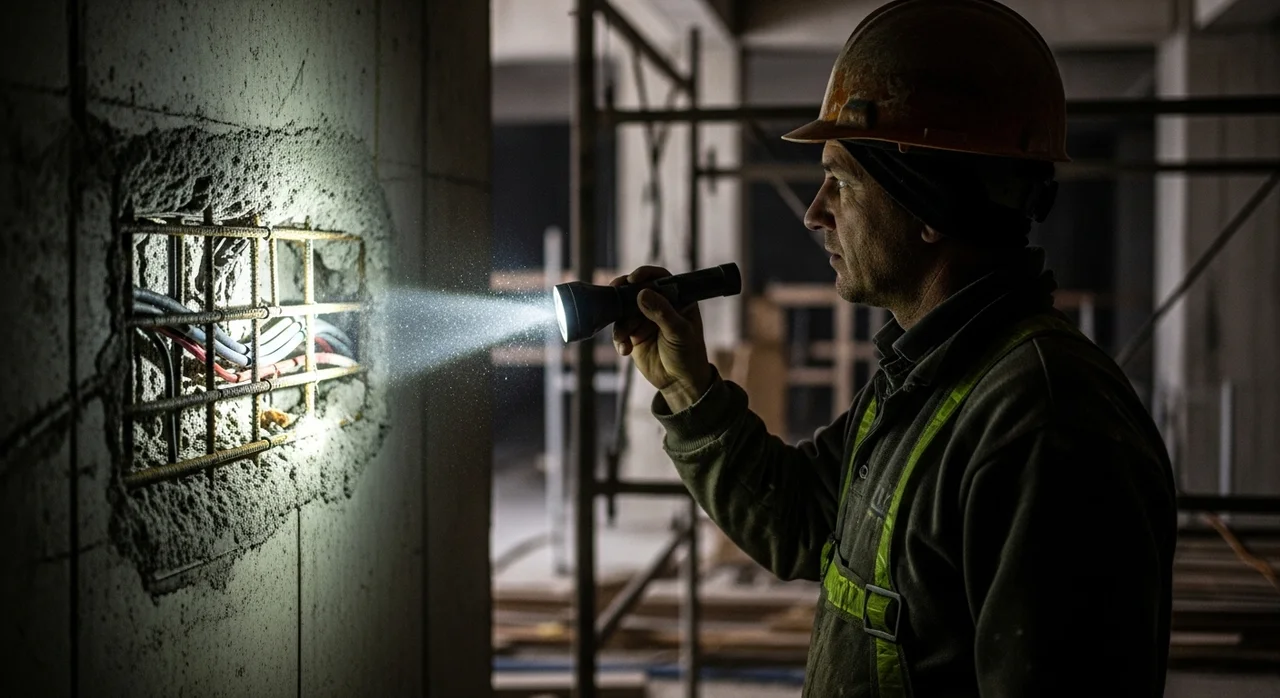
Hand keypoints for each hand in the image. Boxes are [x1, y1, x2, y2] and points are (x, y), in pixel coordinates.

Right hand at [611, 266, 712, 412]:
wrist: (679, 383)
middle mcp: (659, 306)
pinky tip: (625, 350)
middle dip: (623, 296)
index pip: (660, 278)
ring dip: (621, 324)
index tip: (633, 279)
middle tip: (613, 295)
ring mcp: (644, 319)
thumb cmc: (688, 355)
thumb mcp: (679, 333)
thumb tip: (642, 293)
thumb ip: (662, 313)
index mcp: (677, 300)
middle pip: (636, 291)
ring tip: (624, 338)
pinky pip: (619, 329)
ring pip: (624, 311)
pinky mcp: (633, 334)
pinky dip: (619, 339)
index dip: (645, 274)